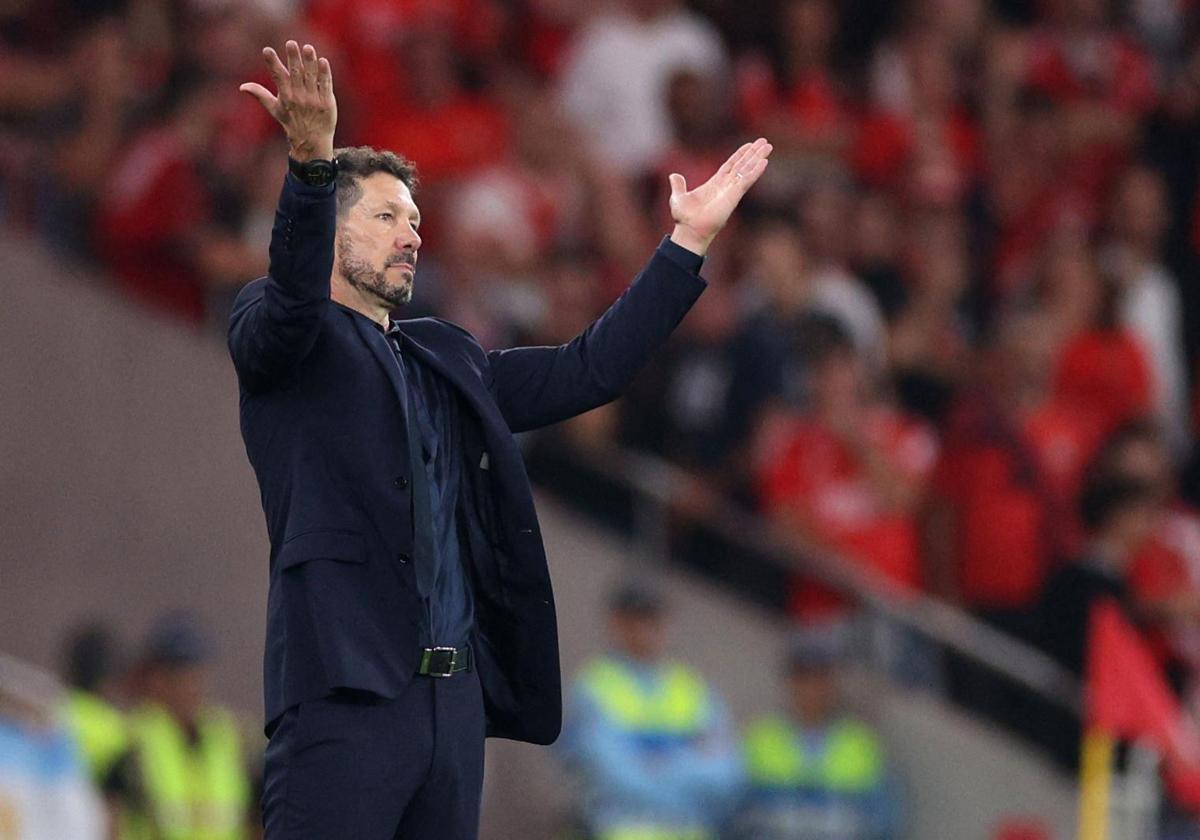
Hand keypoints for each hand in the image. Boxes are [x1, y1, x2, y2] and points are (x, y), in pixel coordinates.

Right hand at [239, 40, 335, 162]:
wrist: (312, 143)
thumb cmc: (292, 123)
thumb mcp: (275, 110)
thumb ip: (260, 95)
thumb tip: (242, 87)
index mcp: (285, 97)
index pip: (278, 76)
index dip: (272, 63)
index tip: (267, 50)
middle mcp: (299, 98)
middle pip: (296, 74)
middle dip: (293, 58)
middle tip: (290, 43)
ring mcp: (314, 100)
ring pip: (311, 77)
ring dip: (310, 62)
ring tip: (308, 48)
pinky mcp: (327, 103)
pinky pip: (325, 85)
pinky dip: (325, 74)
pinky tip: (323, 61)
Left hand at [668, 137, 771, 255]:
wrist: (690, 229)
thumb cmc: (684, 218)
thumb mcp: (678, 198)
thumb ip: (678, 186)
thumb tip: (674, 176)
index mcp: (715, 184)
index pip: (730, 165)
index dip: (739, 155)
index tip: (749, 145)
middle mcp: (725, 186)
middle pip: (742, 165)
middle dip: (753, 154)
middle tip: (765, 142)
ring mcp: (731, 190)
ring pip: (747, 170)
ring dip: (758, 158)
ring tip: (768, 147)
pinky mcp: (733, 196)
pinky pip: (746, 181)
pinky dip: (755, 171)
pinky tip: (764, 162)